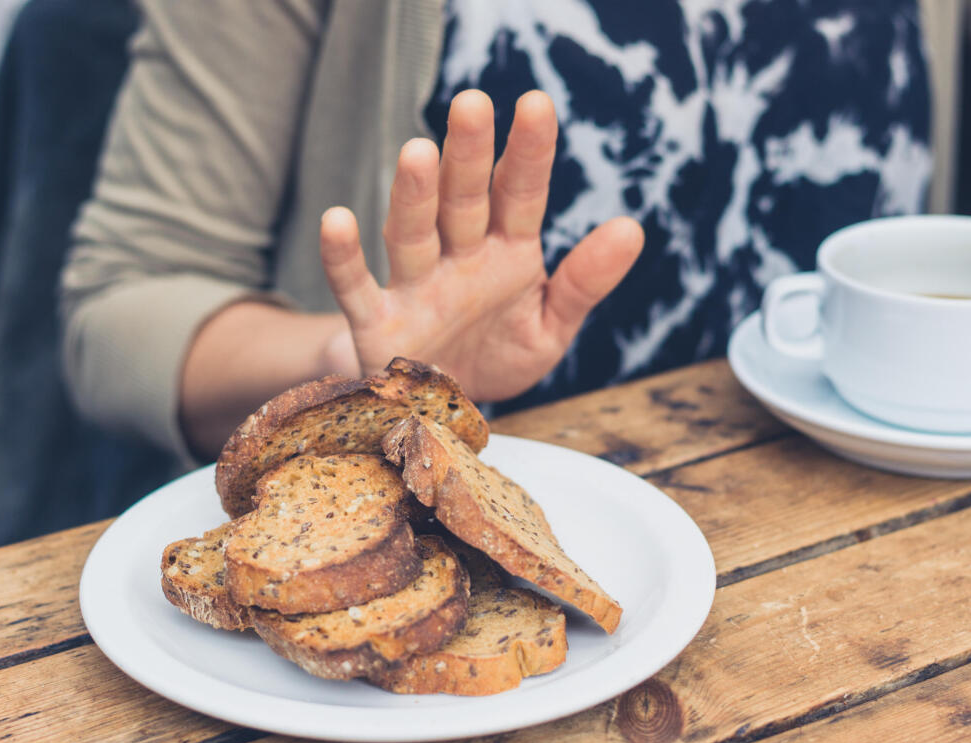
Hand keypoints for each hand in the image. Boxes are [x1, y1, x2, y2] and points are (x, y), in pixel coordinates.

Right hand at [317, 90, 643, 399]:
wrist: (444, 413)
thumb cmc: (499, 354)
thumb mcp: (552, 325)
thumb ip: (586, 281)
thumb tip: (633, 228)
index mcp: (507, 252)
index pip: (520, 193)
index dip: (528, 151)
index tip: (537, 103)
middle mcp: (459, 258)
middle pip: (463, 199)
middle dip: (467, 154)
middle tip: (471, 102)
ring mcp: (416, 287)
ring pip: (413, 232)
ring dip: (414, 194)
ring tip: (416, 151)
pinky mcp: (379, 324)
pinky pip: (356, 287)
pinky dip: (344, 257)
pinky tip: (337, 221)